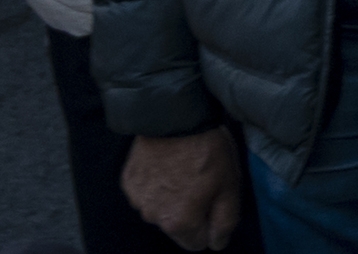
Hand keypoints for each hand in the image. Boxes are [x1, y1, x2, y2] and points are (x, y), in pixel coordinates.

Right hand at [122, 130, 241, 249]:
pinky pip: (146, 192)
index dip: (210, 224)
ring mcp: (137, 200)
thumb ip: (225, 221)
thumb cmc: (207, 150)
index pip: (197, 244)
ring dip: (172, 197)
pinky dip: (156, 184)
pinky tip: (167, 164)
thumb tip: (218, 243)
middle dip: (191, 212)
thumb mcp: (229, 186)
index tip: (215, 200)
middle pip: (177, 227)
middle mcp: (153, 217)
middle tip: (201, 181)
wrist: (175, 117)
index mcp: (179, 223)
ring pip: (160, 210)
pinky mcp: (128, 182)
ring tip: (184, 169)